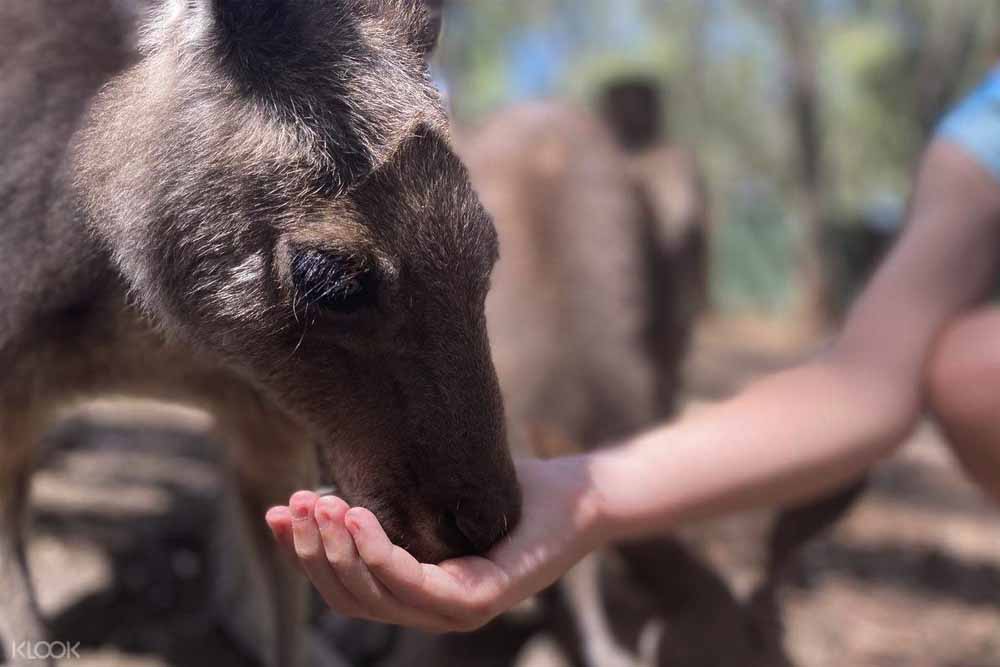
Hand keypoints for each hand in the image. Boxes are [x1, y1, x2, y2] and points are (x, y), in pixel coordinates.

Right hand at [265, 456, 603, 632]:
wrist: (576, 494)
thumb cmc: (508, 490)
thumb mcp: (432, 494)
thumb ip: (385, 503)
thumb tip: (320, 485)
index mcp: (417, 592)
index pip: (344, 588)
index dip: (302, 555)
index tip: (273, 512)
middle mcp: (433, 611)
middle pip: (350, 598)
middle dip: (311, 553)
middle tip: (290, 504)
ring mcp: (458, 611)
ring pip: (376, 595)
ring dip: (337, 552)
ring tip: (317, 506)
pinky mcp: (482, 599)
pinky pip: (416, 584)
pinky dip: (379, 554)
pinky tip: (355, 515)